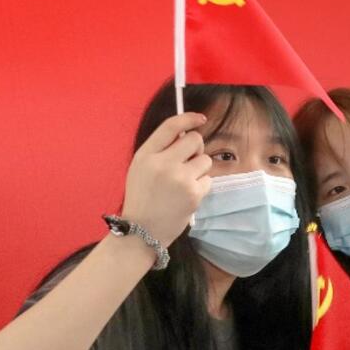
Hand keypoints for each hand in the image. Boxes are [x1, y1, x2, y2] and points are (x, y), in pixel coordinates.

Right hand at [121, 112, 212, 245]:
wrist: (141, 231)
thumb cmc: (142, 198)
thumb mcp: (140, 168)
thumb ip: (159, 150)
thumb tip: (186, 133)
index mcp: (146, 155)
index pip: (171, 126)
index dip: (188, 118)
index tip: (200, 119)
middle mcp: (163, 163)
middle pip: (194, 139)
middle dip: (196, 148)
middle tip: (188, 161)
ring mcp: (180, 179)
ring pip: (205, 159)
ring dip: (199, 169)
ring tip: (184, 183)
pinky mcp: (193, 193)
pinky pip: (208, 179)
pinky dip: (201, 186)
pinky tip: (187, 196)